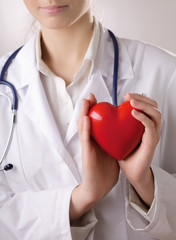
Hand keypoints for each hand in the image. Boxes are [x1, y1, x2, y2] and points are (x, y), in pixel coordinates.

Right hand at [70, 93, 119, 221]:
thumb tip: (122, 134)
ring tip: (85, 102)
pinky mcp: (86, 154)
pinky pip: (85, 139)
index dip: (95, 111)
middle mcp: (90, 141)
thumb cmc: (105, 172)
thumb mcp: (111, 153)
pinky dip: (85, 128)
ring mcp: (87, 147)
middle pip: (86, 121)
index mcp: (97, 141)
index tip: (98, 100)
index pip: (95, 122)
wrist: (98, 188)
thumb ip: (114, 143)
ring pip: (83, 127)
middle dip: (88, 108)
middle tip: (90, 96)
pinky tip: (86, 119)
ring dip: (83, 113)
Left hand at [119, 93, 160, 205]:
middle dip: (141, 98)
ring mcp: (153, 134)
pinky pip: (150, 126)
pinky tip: (133, 113)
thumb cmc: (125, 153)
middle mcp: (151, 128)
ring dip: (144, 105)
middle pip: (154, 106)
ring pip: (155, 113)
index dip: (138, 97)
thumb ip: (115, 123)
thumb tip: (104, 112)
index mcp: (144, 125)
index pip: (147, 105)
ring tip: (131, 101)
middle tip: (128, 96)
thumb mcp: (118, 134)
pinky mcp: (151, 142)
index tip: (126, 95)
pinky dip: (143, 117)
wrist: (131, 172)